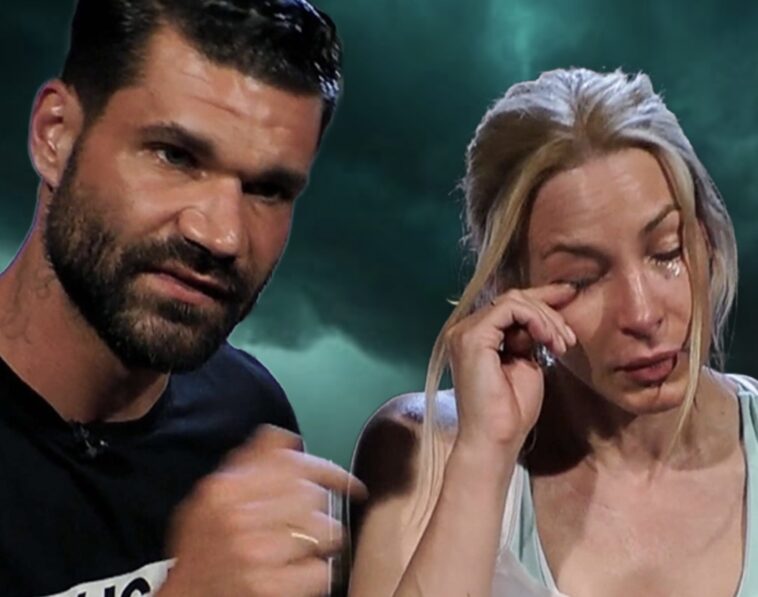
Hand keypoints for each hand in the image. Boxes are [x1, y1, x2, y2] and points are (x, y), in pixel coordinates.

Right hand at [158, 425, 366, 596]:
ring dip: (320, 542)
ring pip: (324, 531)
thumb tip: (291, 440)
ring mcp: (256, 554)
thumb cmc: (203, 548)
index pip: (293, 464)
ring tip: (300, 550)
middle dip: (318, 512)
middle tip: (306, 525)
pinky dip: (316, 574)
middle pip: (313, 497)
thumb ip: (249, 463)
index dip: (330, 471)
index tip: (349, 482)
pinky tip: (297, 573)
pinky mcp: (271, 589)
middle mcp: (240, 518)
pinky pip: (321, 571)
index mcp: (226, 489)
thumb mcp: (212, 497)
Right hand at [444, 284, 576, 453]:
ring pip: (513, 301)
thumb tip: (542, 315)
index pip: (509, 306)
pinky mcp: (473, 337)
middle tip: (570, 338)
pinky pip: (510, 309)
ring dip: (546, 318)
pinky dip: (536, 319)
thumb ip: (528, 338)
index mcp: (477, 337)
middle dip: (549, 310)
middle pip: (512, 299)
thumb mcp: (526, 364)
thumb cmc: (511, 411)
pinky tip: (548, 339)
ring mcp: (465, 332)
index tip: (570, 295)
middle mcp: (465, 330)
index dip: (541, 298)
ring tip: (562, 344)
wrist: (496, 438)